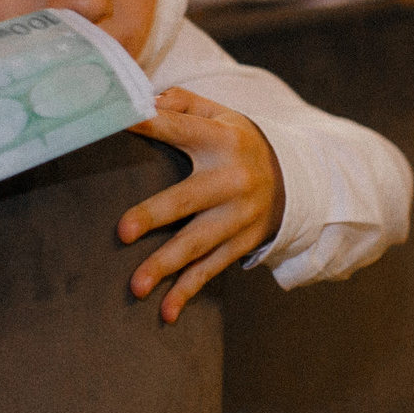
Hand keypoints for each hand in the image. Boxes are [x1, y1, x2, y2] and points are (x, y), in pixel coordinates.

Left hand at [120, 88, 285, 324]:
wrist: (295, 179)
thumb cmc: (239, 142)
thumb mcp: (221, 113)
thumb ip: (184, 102)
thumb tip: (146, 99)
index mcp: (222, 140)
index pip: (180, 129)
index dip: (150, 125)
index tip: (118, 123)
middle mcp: (232, 180)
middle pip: (188, 199)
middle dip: (155, 216)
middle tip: (123, 231)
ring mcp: (237, 217)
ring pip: (198, 244)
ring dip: (166, 266)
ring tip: (136, 285)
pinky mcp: (241, 243)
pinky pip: (211, 269)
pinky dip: (189, 292)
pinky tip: (166, 313)